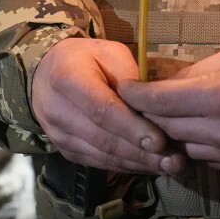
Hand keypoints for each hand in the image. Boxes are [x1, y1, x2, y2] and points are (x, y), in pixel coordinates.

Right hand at [32, 38, 183, 173]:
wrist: (44, 75)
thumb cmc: (84, 59)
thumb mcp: (108, 52)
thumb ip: (128, 76)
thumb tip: (150, 107)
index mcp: (67, 79)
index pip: (101, 109)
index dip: (131, 128)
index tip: (160, 141)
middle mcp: (58, 111)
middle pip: (104, 138)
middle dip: (142, 152)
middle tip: (176, 160)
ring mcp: (58, 135)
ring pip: (103, 155)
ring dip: (138, 164)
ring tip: (170, 167)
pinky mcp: (65, 151)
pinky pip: (99, 163)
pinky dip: (127, 167)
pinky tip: (150, 166)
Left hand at [117, 44, 219, 170]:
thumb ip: (193, 73)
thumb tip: (161, 83)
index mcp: (219, 97)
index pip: (157, 102)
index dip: (134, 95)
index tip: (123, 88)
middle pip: (163, 127)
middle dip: (145, 114)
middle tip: (133, 103)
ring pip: (179, 147)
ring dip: (167, 134)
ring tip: (161, 118)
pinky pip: (202, 159)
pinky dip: (191, 146)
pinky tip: (190, 133)